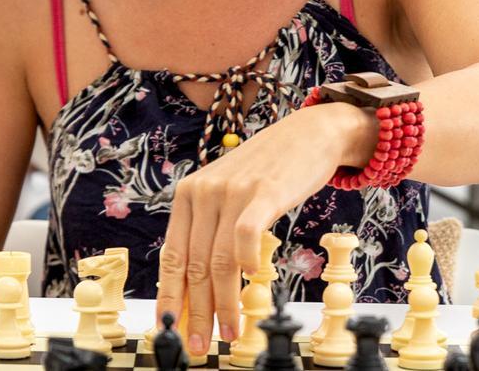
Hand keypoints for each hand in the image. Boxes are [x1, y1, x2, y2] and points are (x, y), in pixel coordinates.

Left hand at [155, 100, 374, 354]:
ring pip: (219, 261)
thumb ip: (211, 230)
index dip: (170, 298)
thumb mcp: (228, 194)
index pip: (171, 257)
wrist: (308, 133)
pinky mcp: (263, 192)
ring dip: (224, 304)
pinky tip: (254, 281)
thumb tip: (198, 288)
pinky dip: (247, 264)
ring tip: (230, 332)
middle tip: (200, 345)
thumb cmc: (268, 170)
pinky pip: (246, 236)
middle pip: (194, 266)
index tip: (170, 329)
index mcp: (188, 195)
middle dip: (196, 313)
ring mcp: (233, 191)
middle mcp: (204, 192)